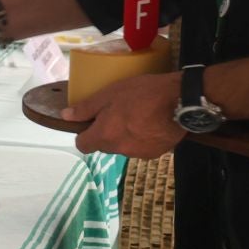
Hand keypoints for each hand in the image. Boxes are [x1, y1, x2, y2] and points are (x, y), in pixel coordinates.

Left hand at [63, 71, 185, 158]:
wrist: (182, 101)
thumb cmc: (143, 93)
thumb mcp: (110, 94)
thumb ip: (86, 108)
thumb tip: (65, 116)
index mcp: (105, 136)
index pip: (83, 145)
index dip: (83, 133)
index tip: (91, 121)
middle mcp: (120, 150)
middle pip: (104, 145)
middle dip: (106, 132)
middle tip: (117, 112)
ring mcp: (139, 154)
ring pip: (123, 146)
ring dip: (125, 135)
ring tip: (137, 115)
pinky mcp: (156, 153)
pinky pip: (141, 147)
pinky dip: (142, 138)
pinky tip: (151, 122)